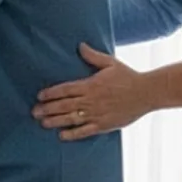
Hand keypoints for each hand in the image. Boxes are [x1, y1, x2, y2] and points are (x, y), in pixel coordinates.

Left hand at [34, 43, 150, 139]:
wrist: (147, 93)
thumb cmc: (128, 76)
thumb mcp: (110, 63)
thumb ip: (93, 56)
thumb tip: (80, 46)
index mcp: (91, 84)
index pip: (66, 89)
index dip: (51, 93)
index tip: (40, 96)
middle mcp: (91, 100)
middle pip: (65, 105)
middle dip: (48, 108)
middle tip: (34, 111)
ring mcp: (97, 114)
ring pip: (71, 119)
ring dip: (55, 121)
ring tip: (43, 123)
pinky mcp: (104, 125)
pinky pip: (85, 131)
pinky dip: (73, 134)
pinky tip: (61, 135)